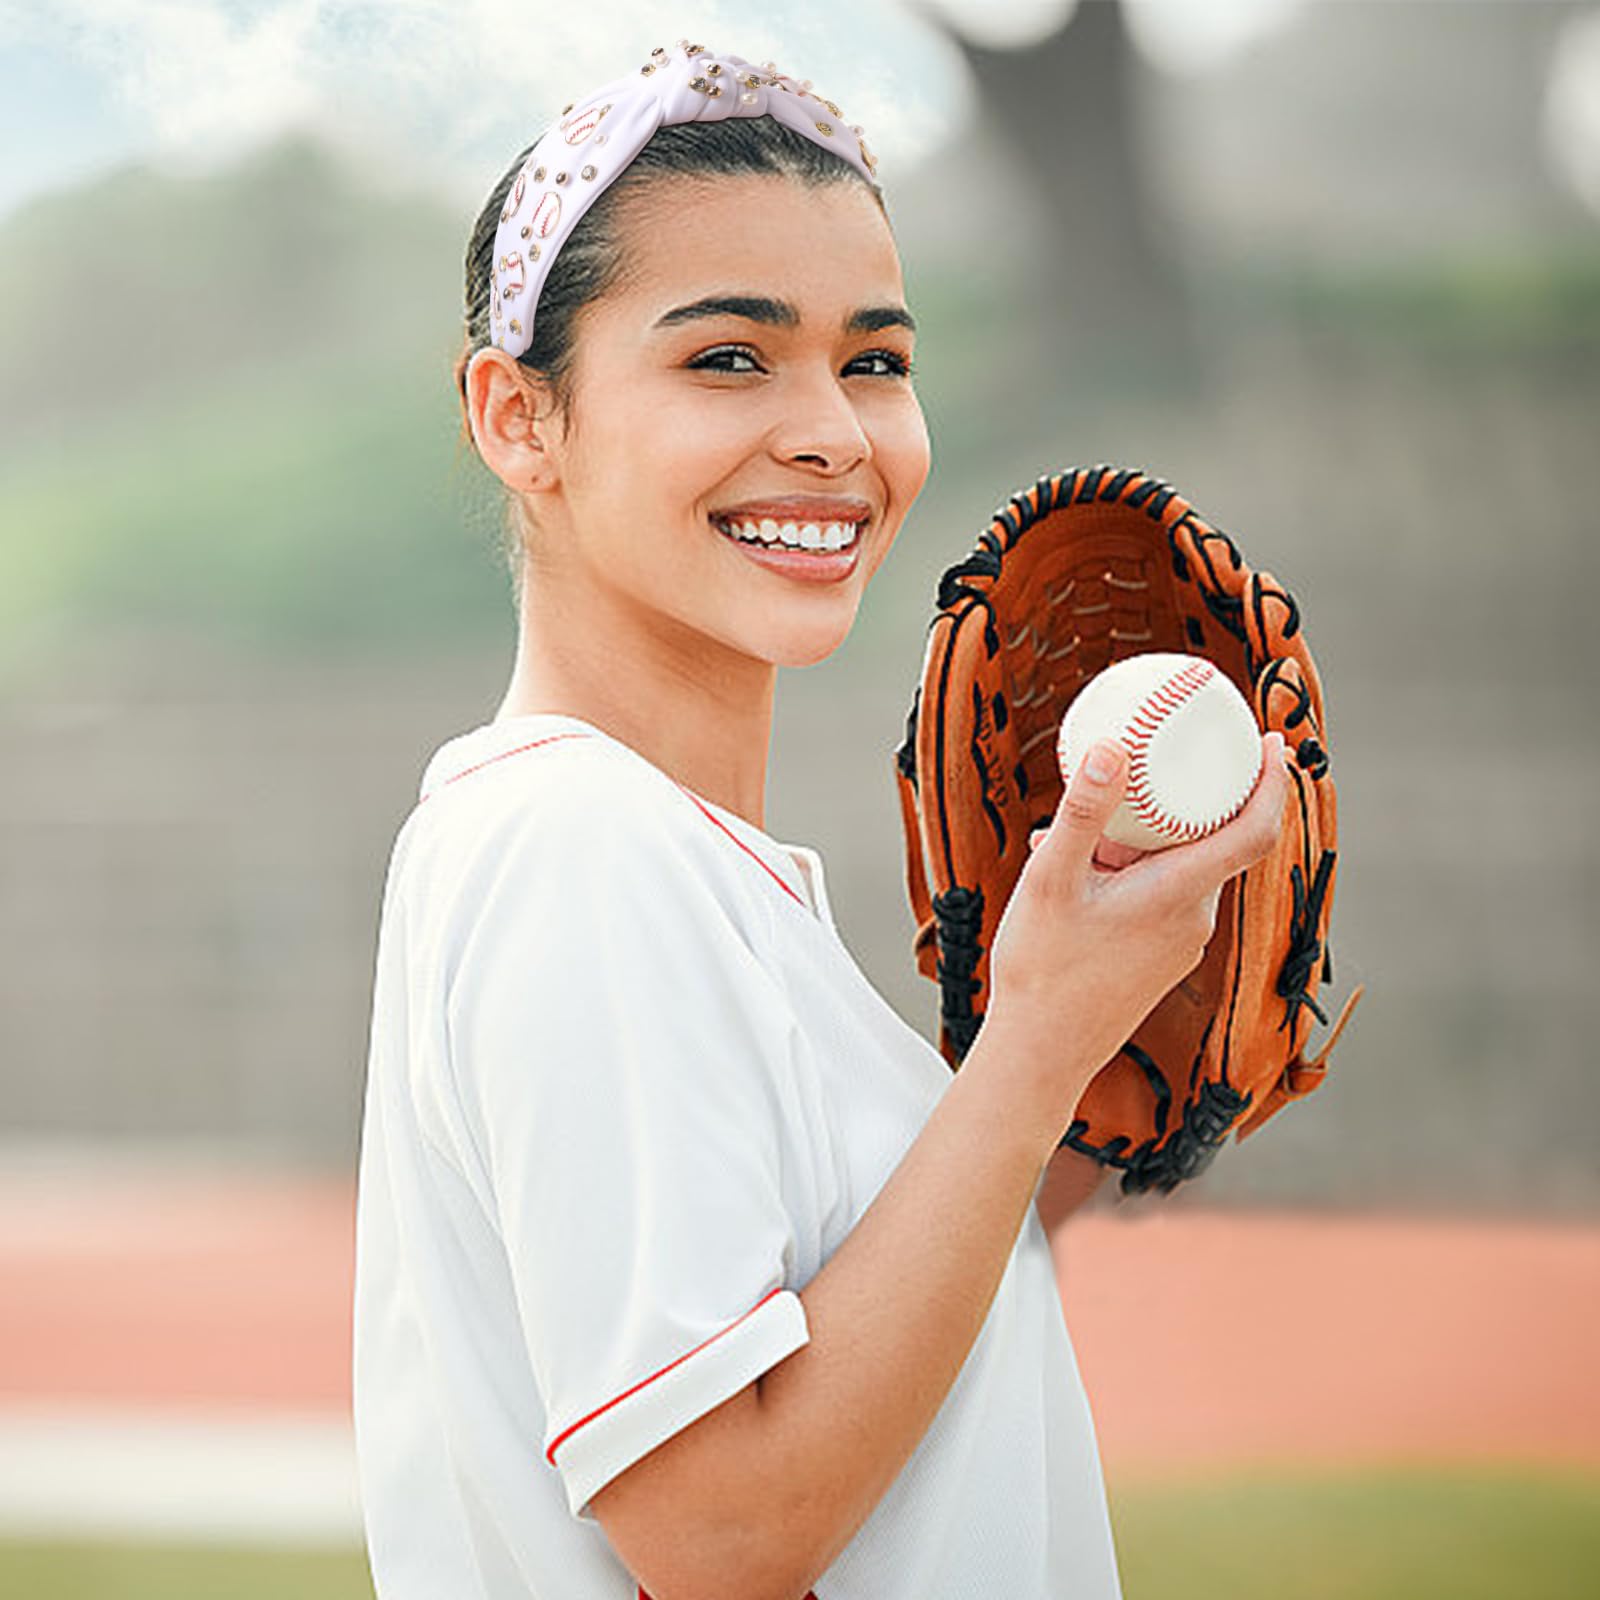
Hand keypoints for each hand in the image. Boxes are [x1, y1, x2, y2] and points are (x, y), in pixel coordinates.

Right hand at [992, 731, 1289, 1125]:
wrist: (1041, 1054)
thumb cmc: (1044, 972)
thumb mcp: (1050, 880)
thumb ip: (1083, 813)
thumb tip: (1112, 749)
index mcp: (1178, 895)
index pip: (1255, 830)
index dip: (1272, 782)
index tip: (1271, 742)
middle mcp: (1192, 919)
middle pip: (1210, 840)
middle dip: (1180, 799)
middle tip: (1148, 762)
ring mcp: (1179, 942)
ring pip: (1177, 867)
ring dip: (1140, 839)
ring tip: (1074, 832)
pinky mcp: (1160, 957)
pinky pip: (1159, 894)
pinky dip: (1129, 870)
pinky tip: (1073, 870)